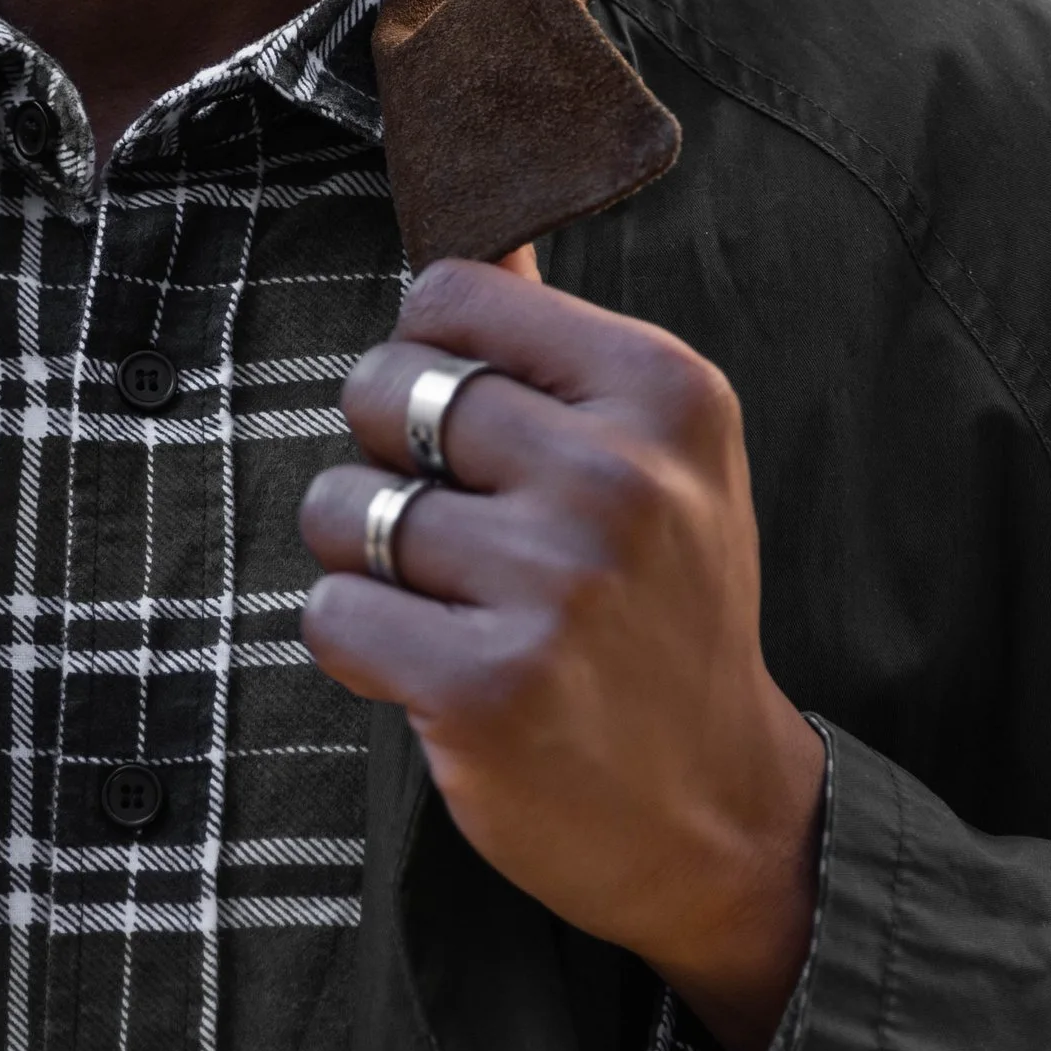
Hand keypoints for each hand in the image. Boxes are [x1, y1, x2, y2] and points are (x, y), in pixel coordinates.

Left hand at [299, 259, 821, 1050]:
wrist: (718, 811)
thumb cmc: (664, 611)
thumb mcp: (659, 455)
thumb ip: (555, 346)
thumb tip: (475, 239)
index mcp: (664, 392)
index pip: (449, 295)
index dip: (427, 358)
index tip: (469, 428)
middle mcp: (617, 478)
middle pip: (381, 388)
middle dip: (387, 455)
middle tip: (456, 528)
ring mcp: (555, 586)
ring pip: (344, 504)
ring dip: (367, 555)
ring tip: (449, 601)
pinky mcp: (488, 689)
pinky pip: (332, 611)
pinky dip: (359, 640)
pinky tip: (434, 666)